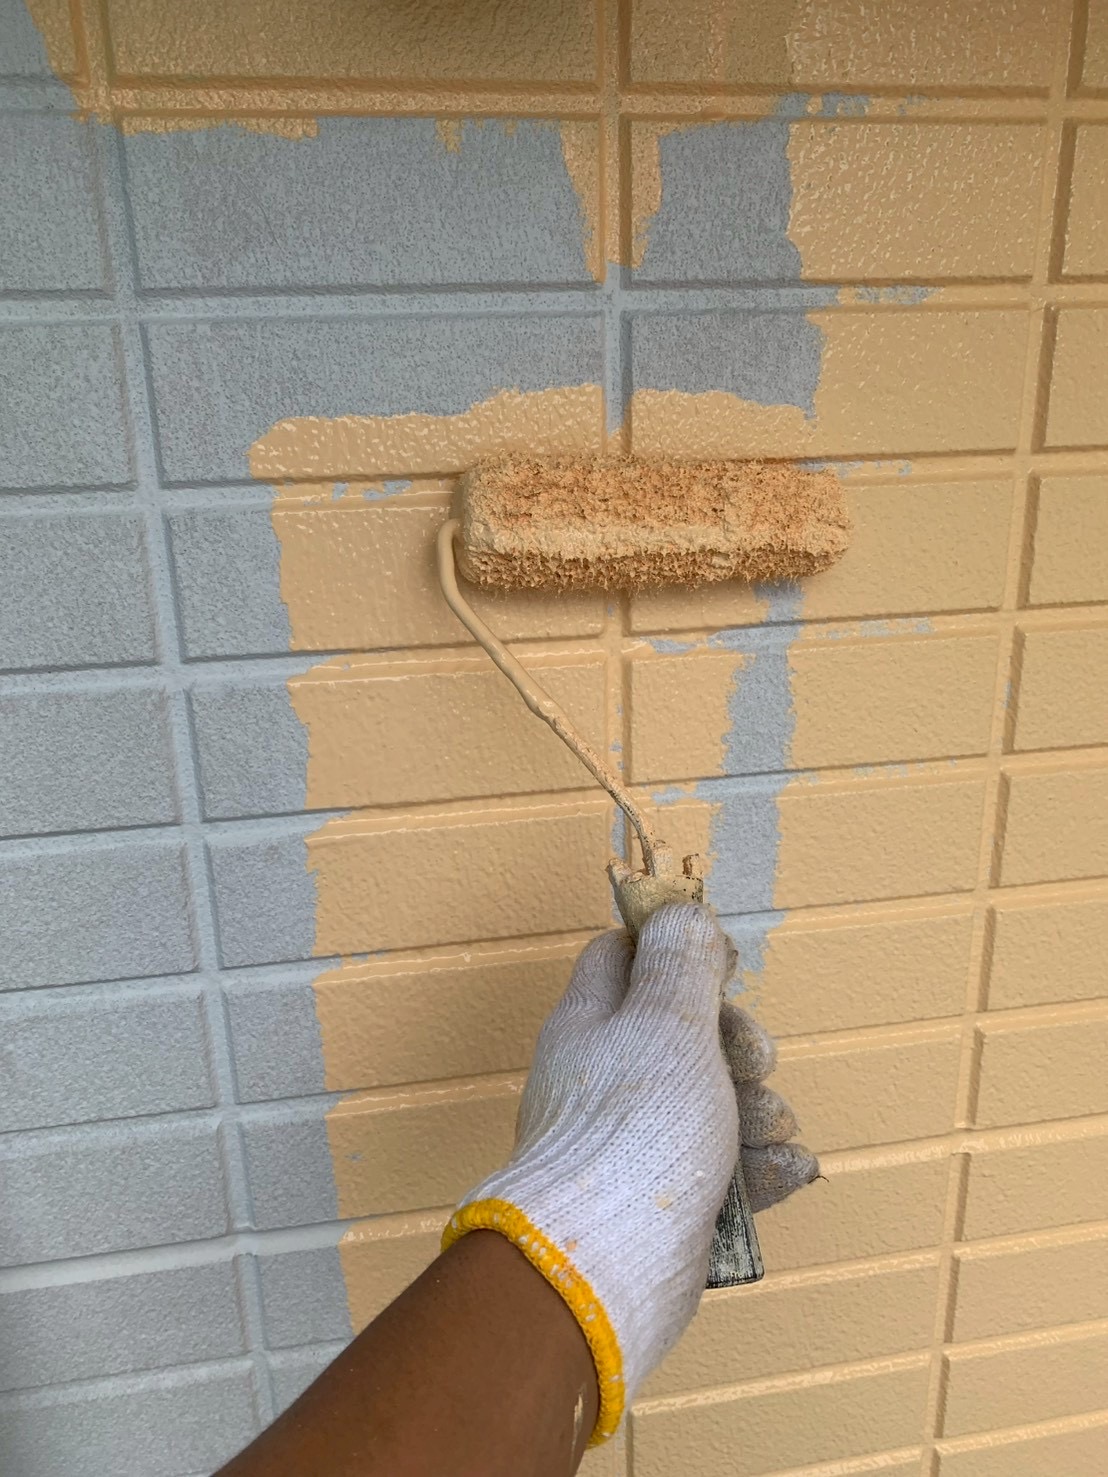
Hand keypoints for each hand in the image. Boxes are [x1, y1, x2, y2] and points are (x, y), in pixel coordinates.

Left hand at [444, 904, 817, 1443]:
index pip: (623, 957)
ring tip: (771, 1128)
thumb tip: (681, 910)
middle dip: (738, 1044)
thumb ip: (681, 964)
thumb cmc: (636, 1128)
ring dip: (757, 1111)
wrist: (607, 1264)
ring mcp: (632, 1144)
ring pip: (710, 1105)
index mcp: (592, 1022)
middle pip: (682, 1034)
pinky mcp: (663, 1202)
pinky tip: (787, 1171)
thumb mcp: (668, 1022)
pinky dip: (758, 1169)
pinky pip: (722, 1171)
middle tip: (756, 1061)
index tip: (725, 963)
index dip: (676, 950)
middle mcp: (605, 1078)